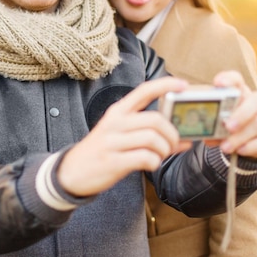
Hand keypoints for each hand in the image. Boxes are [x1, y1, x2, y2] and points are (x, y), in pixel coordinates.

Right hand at [57, 76, 190, 196]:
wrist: (72, 172)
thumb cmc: (103, 151)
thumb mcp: (121, 135)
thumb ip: (150, 133)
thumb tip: (185, 139)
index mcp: (118, 111)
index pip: (144, 90)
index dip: (166, 85)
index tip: (184, 85)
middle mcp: (115, 122)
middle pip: (155, 120)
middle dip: (172, 134)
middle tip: (173, 143)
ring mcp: (113, 141)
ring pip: (152, 139)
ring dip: (164, 150)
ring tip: (160, 156)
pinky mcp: (113, 161)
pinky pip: (145, 158)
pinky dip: (154, 162)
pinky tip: (150, 164)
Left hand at [214, 70, 256, 157]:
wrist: (253, 140)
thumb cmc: (234, 126)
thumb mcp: (224, 123)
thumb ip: (215, 127)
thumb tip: (207, 137)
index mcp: (241, 93)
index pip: (236, 80)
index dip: (228, 79)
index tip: (218, 83)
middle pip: (253, 101)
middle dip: (240, 114)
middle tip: (227, 126)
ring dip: (242, 136)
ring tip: (226, 147)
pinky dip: (252, 146)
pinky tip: (241, 150)